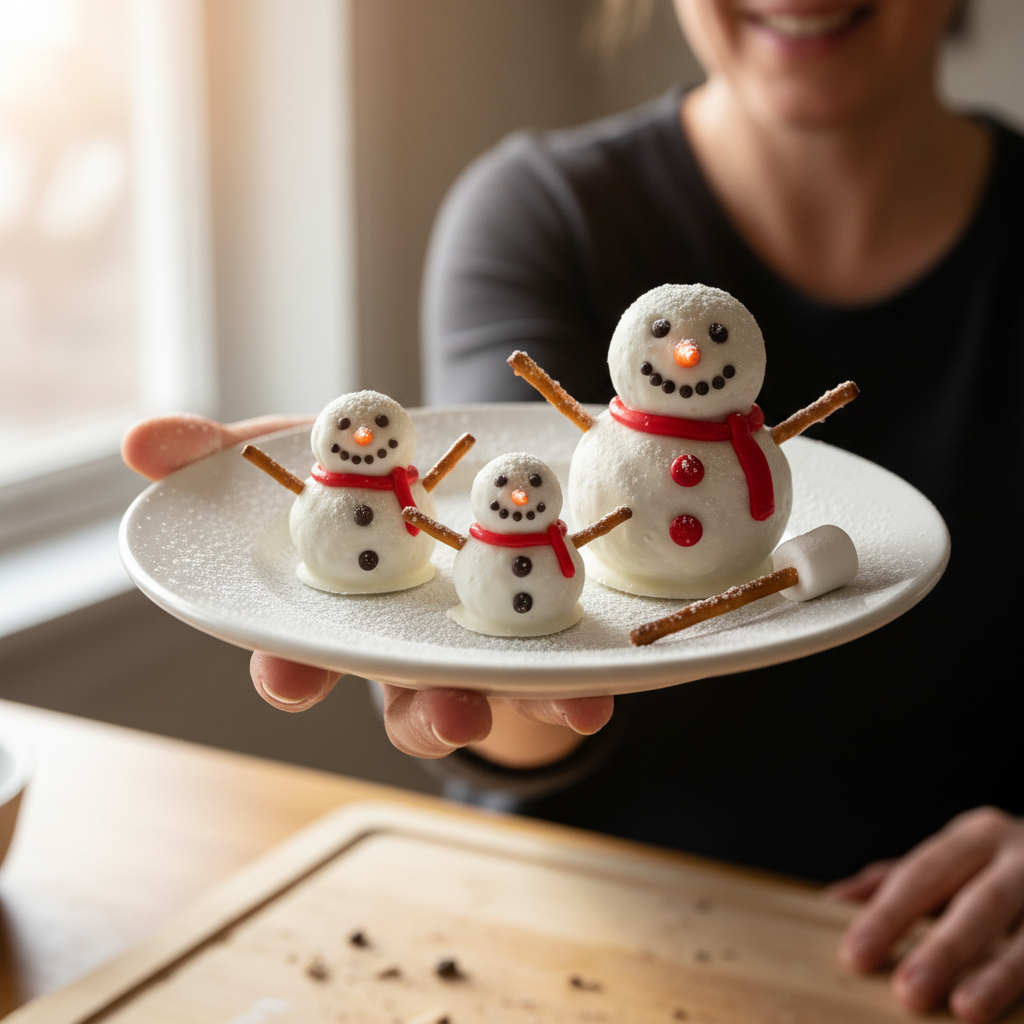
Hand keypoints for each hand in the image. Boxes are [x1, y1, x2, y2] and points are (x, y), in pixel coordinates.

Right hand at [122, 414, 613, 758]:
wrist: (459, 475)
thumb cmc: (362, 479)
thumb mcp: (300, 453)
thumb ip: (226, 456)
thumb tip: (138, 441)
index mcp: (342, 615)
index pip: (303, 655)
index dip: (292, 671)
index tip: (290, 680)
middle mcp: (405, 650)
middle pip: (406, 697)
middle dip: (424, 713)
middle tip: (446, 716)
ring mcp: (473, 653)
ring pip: (490, 698)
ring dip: (523, 710)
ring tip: (557, 711)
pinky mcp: (536, 644)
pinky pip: (559, 677)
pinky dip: (580, 691)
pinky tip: (601, 698)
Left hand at [829, 807, 1023, 1023]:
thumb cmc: (998, 866)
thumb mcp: (951, 859)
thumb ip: (896, 881)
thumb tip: (832, 904)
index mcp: (978, 836)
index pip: (924, 874)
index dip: (890, 915)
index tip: (855, 955)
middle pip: (981, 903)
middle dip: (945, 949)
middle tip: (908, 991)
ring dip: (1001, 977)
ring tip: (966, 1011)